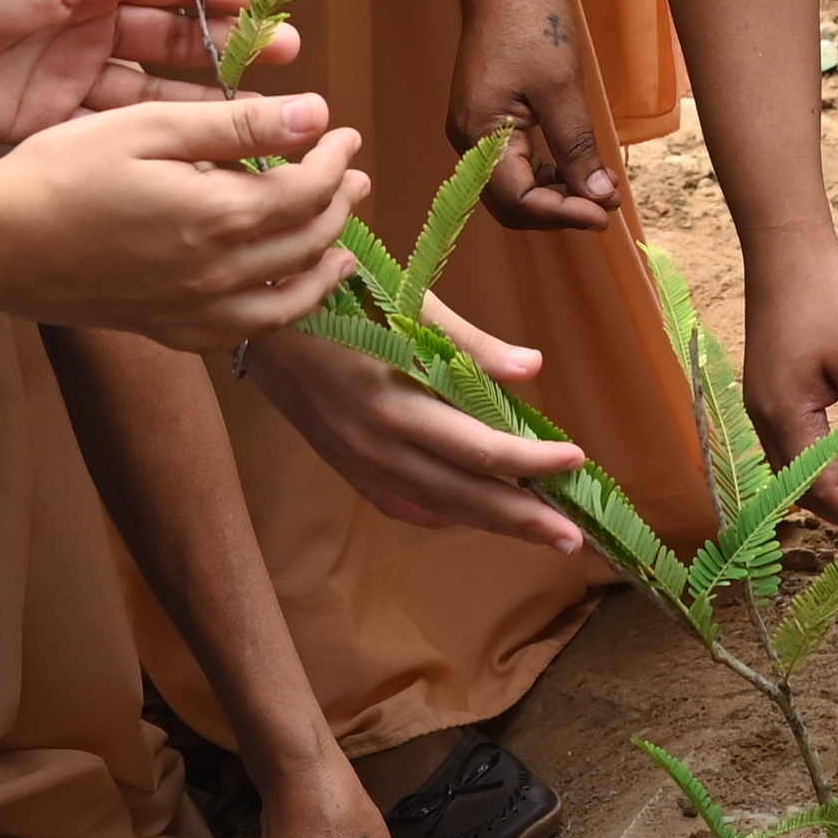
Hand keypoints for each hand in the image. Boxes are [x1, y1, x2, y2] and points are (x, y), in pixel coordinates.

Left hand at [0, 0, 285, 146]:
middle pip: (171, 47)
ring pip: (150, 96)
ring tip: (257, 119)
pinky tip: (195, 156)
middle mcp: (88, 29)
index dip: (220, 3)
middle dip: (228, 56)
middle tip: (289, 68)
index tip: (271, 12)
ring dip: (201, 106)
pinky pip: (110, 134)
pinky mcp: (46, 125)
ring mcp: (69, 80)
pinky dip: (151, 143)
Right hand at [0, 94, 368, 347]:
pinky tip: (275, 297)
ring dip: (322, 270)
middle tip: (351, 177)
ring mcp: (192, 309)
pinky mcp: (163, 328)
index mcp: (220, 216)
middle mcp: (218, 274)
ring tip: (341, 249)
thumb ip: (238, 125)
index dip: (333, 159)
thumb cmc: (61, 172)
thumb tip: (314, 116)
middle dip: (338, 206)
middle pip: (306, 244)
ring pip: (286, 303)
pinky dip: (274, 315)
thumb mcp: (150, 128)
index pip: (308, 191)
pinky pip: (240, 333)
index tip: (342, 132)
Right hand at [250, 313, 598, 550]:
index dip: (533, 460)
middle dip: (523, 520)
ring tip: (539, 532)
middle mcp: (376, 445)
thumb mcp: (407, 306)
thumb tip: (532, 368)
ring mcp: (358, 462)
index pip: (480, 449)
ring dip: (491, 523)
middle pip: (464, 496)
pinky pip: (404, 505)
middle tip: (573, 538)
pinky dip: (444, 514)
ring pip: (437, 508)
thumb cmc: (340, 299)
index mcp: (394, 402)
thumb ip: (470, 344)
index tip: (577, 459)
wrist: (259, 320)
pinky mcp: (347, 468)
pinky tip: (473, 514)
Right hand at [444, 0, 619, 232]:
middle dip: (558, 211)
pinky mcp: (489, 117)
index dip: (561, 214)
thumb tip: (598, 198)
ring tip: (599, 188)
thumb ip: (577, 147)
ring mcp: (477, 128)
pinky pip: (515, 162)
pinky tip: (577, 167)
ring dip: (555, 195)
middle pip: (510, 202)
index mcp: (480, 133)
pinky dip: (547, 173)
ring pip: (513, 185)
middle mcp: (469, 139)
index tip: (605, 214)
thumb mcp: (561, 87)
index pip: (517, 200)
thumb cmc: (531, 21)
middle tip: (605, 208)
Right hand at [740, 226, 837, 546]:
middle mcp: (764, 416)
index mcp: (783, 414)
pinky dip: (823, 461)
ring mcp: (762, 402)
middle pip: (803, 486)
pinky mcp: (770, 388)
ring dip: (836, 488)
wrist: (785, 247)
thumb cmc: (824, 297)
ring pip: (797, 466)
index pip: (820, 487)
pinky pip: (795, 442)